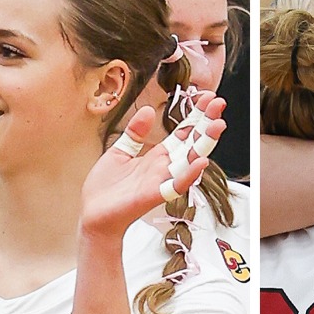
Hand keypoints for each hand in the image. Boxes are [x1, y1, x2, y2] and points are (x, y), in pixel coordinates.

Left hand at [80, 97, 224, 242]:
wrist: (94, 215)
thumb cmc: (106, 190)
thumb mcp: (119, 152)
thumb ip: (135, 133)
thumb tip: (148, 110)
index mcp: (157, 157)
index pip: (183, 133)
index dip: (195, 115)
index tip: (206, 97)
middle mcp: (164, 168)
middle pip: (192, 142)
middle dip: (206, 122)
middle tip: (219, 102)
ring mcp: (161, 181)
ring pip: (189, 160)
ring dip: (205, 142)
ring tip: (218, 124)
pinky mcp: (153, 195)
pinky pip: (176, 185)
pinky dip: (189, 174)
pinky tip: (201, 161)